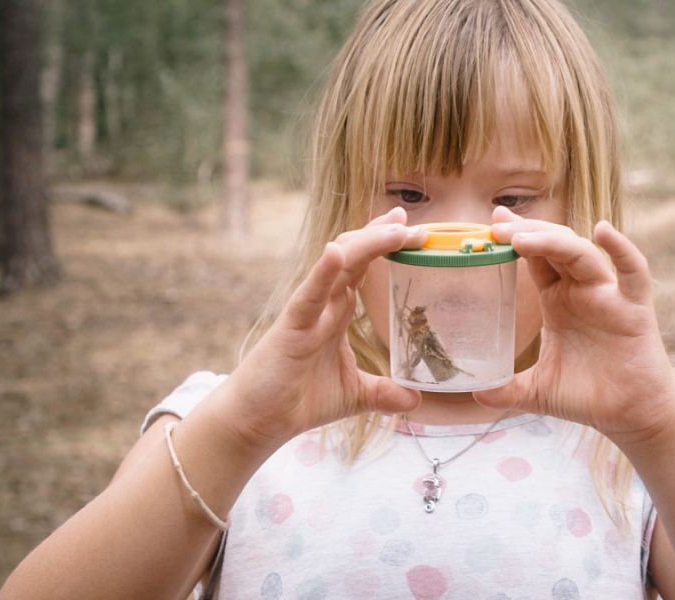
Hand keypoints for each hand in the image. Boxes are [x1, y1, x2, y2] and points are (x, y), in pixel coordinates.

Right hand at [219, 207, 425, 448]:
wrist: (257, 422)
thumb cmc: (297, 400)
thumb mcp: (354, 394)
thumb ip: (384, 392)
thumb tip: (417, 400)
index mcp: (336, 313)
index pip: (363, 268)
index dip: (385, 245)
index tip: (413, 229)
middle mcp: (323, 304)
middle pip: (355, 256)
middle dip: (384, 237)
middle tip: (414, 224)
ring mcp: (307, 312)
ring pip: (338, 266)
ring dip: (367, 244)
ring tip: (396, 229)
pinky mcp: (291, 327)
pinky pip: (309, 295)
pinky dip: (322, 272)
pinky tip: (336, 253)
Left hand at [473, 207, 674, 444]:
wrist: (631, 416)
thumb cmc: (589, 397)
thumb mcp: (538, 391)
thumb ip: (507, 390)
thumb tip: (475, 395)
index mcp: (558, 301)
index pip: (534, 258)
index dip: (514, 238)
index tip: (490, 225)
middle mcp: (581, 291)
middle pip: (554, 246)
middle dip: (526, 232)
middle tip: (496, 227)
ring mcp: (609, 296)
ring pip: (581, 254)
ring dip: (552, 242)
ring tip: (521, 239)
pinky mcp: (635, 308)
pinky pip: (633, 272)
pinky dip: (622, 249)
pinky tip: (603, 231)